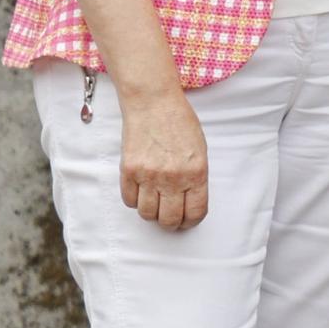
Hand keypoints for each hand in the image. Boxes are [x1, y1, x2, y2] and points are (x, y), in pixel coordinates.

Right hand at [117, 88, 208, 230]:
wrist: (154, 104)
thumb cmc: (180, 123)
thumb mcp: (199, 150)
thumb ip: (195, 176)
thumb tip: (188, 201)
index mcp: (196, 172)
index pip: (195, 212)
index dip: (191, 221)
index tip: (187, 220)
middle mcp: (173, 178)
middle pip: (169, 220)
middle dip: (171, 223)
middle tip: (170, 216)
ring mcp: (149, 176)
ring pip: (147, 214)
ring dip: (152, 213)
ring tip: (156, 202)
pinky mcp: (129, 172)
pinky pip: (129, 201)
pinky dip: (135, 200)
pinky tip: (142, 190)